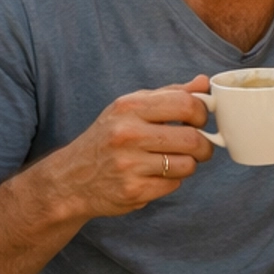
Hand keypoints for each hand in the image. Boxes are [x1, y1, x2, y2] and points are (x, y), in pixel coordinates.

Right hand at [42, 76, 215, 219]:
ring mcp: (129, 164)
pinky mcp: (133, 191)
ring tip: (172, 161)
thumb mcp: (130, 108)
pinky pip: (174, 185)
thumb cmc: (108, 138)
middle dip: (204, 145)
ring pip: (188, 165)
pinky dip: (170, 181)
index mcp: (129, 107)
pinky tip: (154, 176)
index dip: (202, 114)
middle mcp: (128, 134)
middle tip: (199, 147)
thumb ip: (169, 94)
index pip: (186, 104)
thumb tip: (203, 82)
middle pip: (193, 139)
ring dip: (188, 165)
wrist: (70, 178)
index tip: (200, 121)